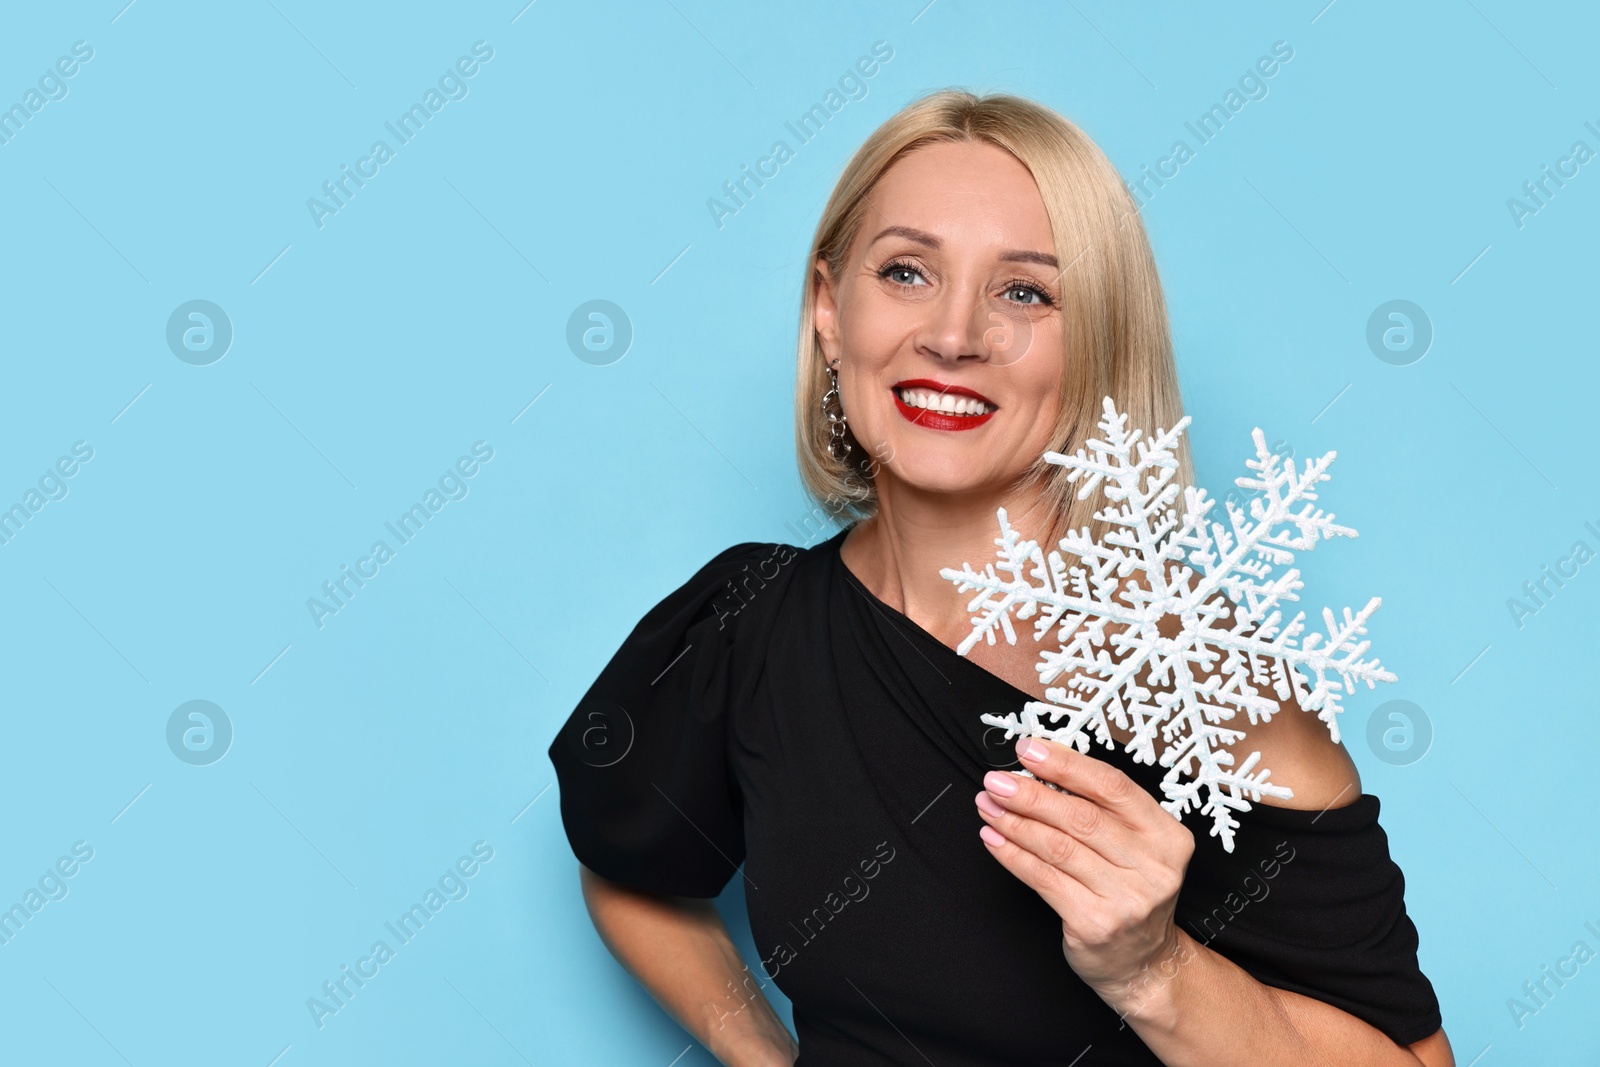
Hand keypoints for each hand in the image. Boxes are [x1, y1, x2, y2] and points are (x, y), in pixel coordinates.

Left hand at [973, 735, 1195, 998]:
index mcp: (1167, 835)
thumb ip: (1100, 809)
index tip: (1028, 750)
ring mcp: (1127, 899)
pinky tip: (994, 839)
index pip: (1112, 786)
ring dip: (1015, 822)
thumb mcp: (1134, 846)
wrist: (1142, 963)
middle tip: (996, 780)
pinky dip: (1012, 855)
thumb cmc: (1129, 891)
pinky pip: (1043, 879)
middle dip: (1030, 794)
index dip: (1066, 764)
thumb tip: (1041, 767)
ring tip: (988, 805)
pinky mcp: (1096, 923)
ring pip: (1058, 847)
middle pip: (1081, 817)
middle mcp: (1153, 867)